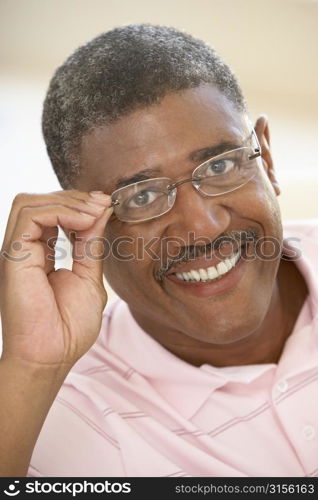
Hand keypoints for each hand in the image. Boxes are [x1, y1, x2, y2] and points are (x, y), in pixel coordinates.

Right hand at [0, 190, 111, 369]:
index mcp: (41, 254)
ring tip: (95, 212)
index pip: (53, 214)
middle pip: (40, 202)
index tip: (106, 205)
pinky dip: (60, 211)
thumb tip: (101, 210)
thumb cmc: (69, 326)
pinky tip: (84, 221)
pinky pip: (29, 215)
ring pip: (30, 202)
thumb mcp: (89, 276)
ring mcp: (17, 251)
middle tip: (103, 203)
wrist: (53, 356)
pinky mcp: (13, 255)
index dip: (79, 204)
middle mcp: (26, 249)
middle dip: (76, 198)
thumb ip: (91, 243)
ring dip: (68, 201)